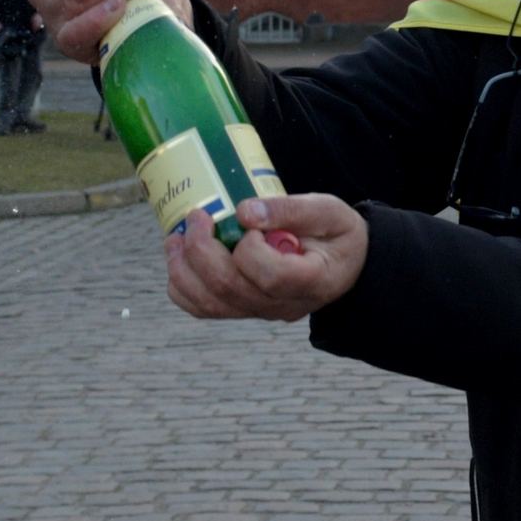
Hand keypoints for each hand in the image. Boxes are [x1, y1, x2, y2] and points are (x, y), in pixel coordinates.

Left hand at [165, 194, 367, 322]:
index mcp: (312, 281)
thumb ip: (290, 209)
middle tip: (197, 215)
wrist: (344, 264)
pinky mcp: (244, 308)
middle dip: (201, 249)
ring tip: (176, 237)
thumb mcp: (328, 210)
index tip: (247, 217)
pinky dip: (182, 285)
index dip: (249, 248)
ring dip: (183, 269)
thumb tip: (242, 211)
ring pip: (210, 304)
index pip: (271, 276)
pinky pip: (205, 308)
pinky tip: (178, 256)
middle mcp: (283, 305)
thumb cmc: (338, 234)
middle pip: (230, 289)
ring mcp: (261, 311)